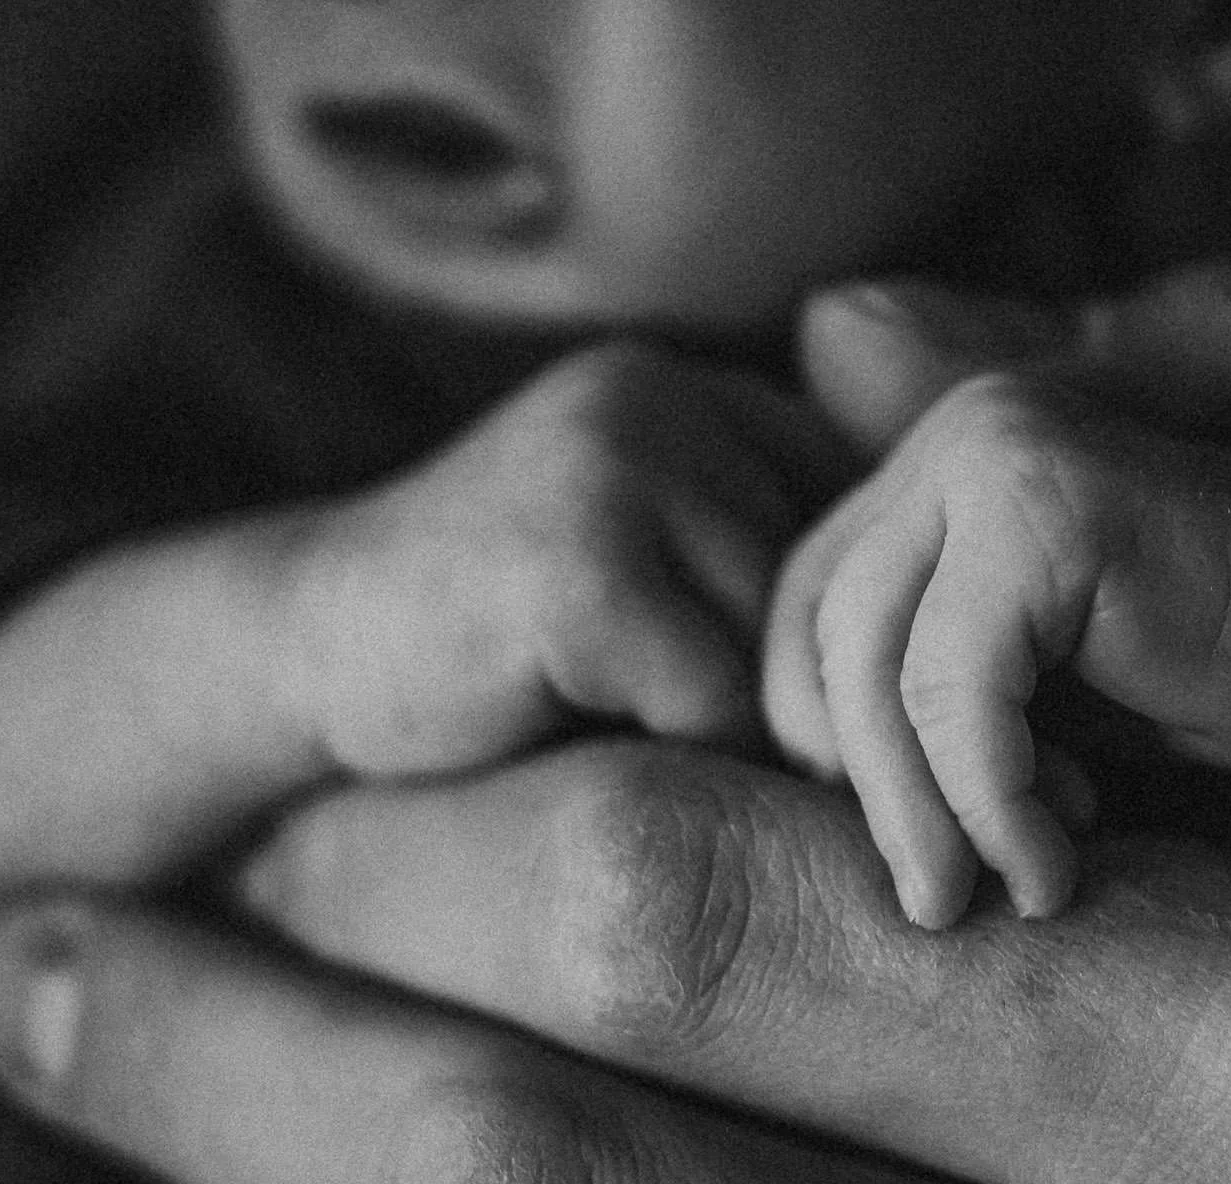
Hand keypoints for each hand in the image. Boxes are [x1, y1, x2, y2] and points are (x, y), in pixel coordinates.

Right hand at [284, 340, 852, 775]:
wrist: (295, 653)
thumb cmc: (490, 645)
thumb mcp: (644, 568)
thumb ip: (756, 567)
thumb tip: (936, 667)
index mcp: (695, 391)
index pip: (856, 536)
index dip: (811, 641)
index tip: (729, 684)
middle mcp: (667, 399)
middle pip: (824, 599)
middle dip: (767, 688)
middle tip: (645, 701)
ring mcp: (616, 466)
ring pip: (777, 655)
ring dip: (709, 723)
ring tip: (593, 699)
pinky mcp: (579, 562)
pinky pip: (710, 704)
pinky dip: (656, 745)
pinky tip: (555, 710)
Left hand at [764, 274, 1230, 927]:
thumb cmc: (1205, 669)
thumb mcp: (1032, 686)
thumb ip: (927, 695)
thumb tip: (812, 780)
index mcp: (936, 469)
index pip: (811, 601)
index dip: (817, 726)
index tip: (892, 832)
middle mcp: (953, 440)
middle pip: (830, 631)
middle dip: (866, 788)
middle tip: (927, 904)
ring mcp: (991, 456)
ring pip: (882, 665)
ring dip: (924, 811)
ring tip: (973, 903)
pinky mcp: (1040, 508)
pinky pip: (962, 685)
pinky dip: (991, 797)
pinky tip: (1048, 866)